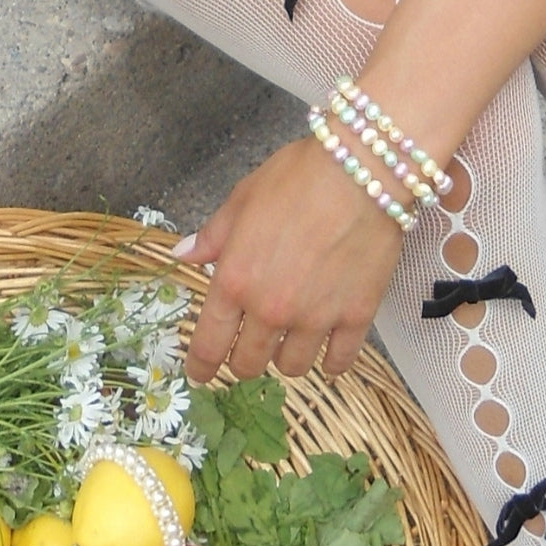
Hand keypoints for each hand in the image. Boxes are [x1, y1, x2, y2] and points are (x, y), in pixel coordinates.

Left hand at [179, 137, 403, 382]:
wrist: (361, 173)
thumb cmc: (298, 178)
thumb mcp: (242, 199)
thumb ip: (212, 236)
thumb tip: (183, 254)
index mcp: (235, 281)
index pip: (209, 343)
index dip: (201, 365)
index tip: (200, 373)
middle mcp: (271, 309)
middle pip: (249, 363)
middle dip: (244, 359)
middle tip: (250, 345)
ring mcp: (315, 318)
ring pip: (292, 367)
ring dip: (286, 358)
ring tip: (291, 340)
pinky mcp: (356, 317)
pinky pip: (339, 361)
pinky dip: (331, 362)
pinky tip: (329, 352)